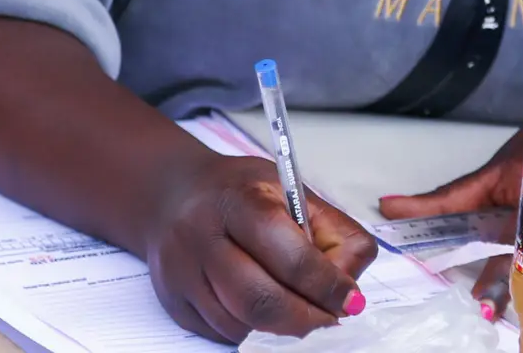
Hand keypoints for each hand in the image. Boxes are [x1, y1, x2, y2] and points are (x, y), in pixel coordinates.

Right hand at [136, 150, 377, 344]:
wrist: (172, 194)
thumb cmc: (240, 191)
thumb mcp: (291, 190)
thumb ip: (329, 230)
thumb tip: (349, 283)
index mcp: (242, 202)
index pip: (291, 256)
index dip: (327, 286)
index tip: (351, 300)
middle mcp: (204, 237)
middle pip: (261, 301)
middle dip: (305, 318)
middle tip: (329, 318)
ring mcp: (182, 272)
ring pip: (240, 323)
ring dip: (279, 326)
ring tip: (297, 310)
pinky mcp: (172, 300)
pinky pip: (219, 332)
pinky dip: (250, 328)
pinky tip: (261, 308)